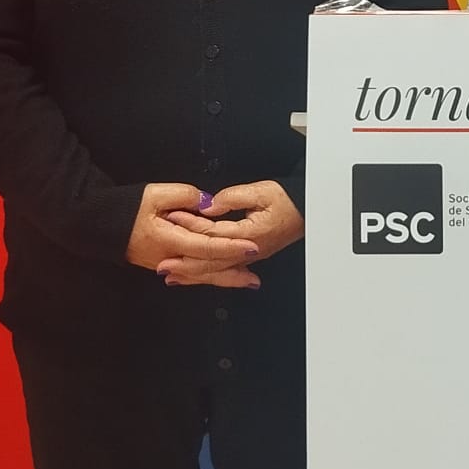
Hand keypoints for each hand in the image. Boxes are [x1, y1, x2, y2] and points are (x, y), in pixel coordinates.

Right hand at [126, 183, 261, 276]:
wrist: (98, 223)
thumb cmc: (127, 207)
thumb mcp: (156, 193)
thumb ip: (186, 196)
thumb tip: (209, 204)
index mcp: (168, 239)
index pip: (206, 246)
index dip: (230, 247)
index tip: (251, 247)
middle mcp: (168, 258)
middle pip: (205, 269)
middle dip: (231, 273)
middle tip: (255, 279)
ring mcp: (163, 264)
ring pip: (198, 274)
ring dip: (222, 278)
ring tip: (245, 280)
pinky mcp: (161, 264)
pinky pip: (189, 272)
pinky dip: (206, 275)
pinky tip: (220, 276)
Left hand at [159, 181, 303, 288]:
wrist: (306, 210)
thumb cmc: (287, 200)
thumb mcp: (261, 191)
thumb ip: (232, 198)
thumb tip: (209, 206)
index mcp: (250, 233)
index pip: (213, 232)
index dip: (190, 224)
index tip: (172, 217)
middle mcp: (248, 250)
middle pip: (211, 260)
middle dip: (185, 263)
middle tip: (163, 264)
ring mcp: (249, 257)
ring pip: (216, 270)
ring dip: (192, 274)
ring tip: (171, 276)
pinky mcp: (249, 257)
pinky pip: (224, 270)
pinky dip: (206, 274)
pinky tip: (194, 277)